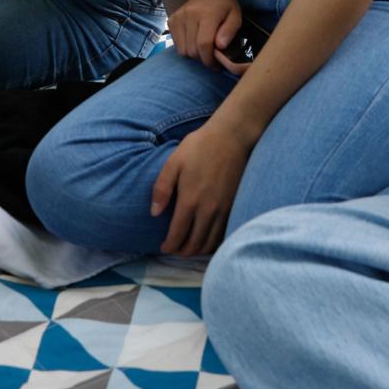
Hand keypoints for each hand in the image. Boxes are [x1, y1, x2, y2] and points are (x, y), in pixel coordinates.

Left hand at [151, 121, 252, 255]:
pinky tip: (207, 239)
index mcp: (190, 201)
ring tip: (189, 247)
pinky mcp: (234, 206)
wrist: (232, 137)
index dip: (169, 246)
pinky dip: (213, 242)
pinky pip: (223, 233)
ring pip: (210, 242)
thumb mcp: (173, 163)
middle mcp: (208, 210)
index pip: (178, 235)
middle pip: (194, 244)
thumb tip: (154, 213)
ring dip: (198, 250)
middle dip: (182, 252)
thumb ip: (162, 189)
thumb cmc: (199, 147)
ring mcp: (224, 210)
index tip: (164, 247)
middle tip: (175, 250)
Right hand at [167, 0, 240, 70]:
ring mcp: (178, 17)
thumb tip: (220, 46)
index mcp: (207, 14)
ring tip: (203, 48)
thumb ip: (230, 32)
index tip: (216, 65)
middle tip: (211, 56)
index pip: (203, 44)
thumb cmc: (225, 6)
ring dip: (194, 54)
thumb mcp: (235, 17)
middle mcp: (189, 15)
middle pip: (192, 50)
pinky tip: (194, 40)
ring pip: (182, 50)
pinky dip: (186, 47)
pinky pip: (176, 44)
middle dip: (203, 58)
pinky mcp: (171, 21)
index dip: (209, 59)